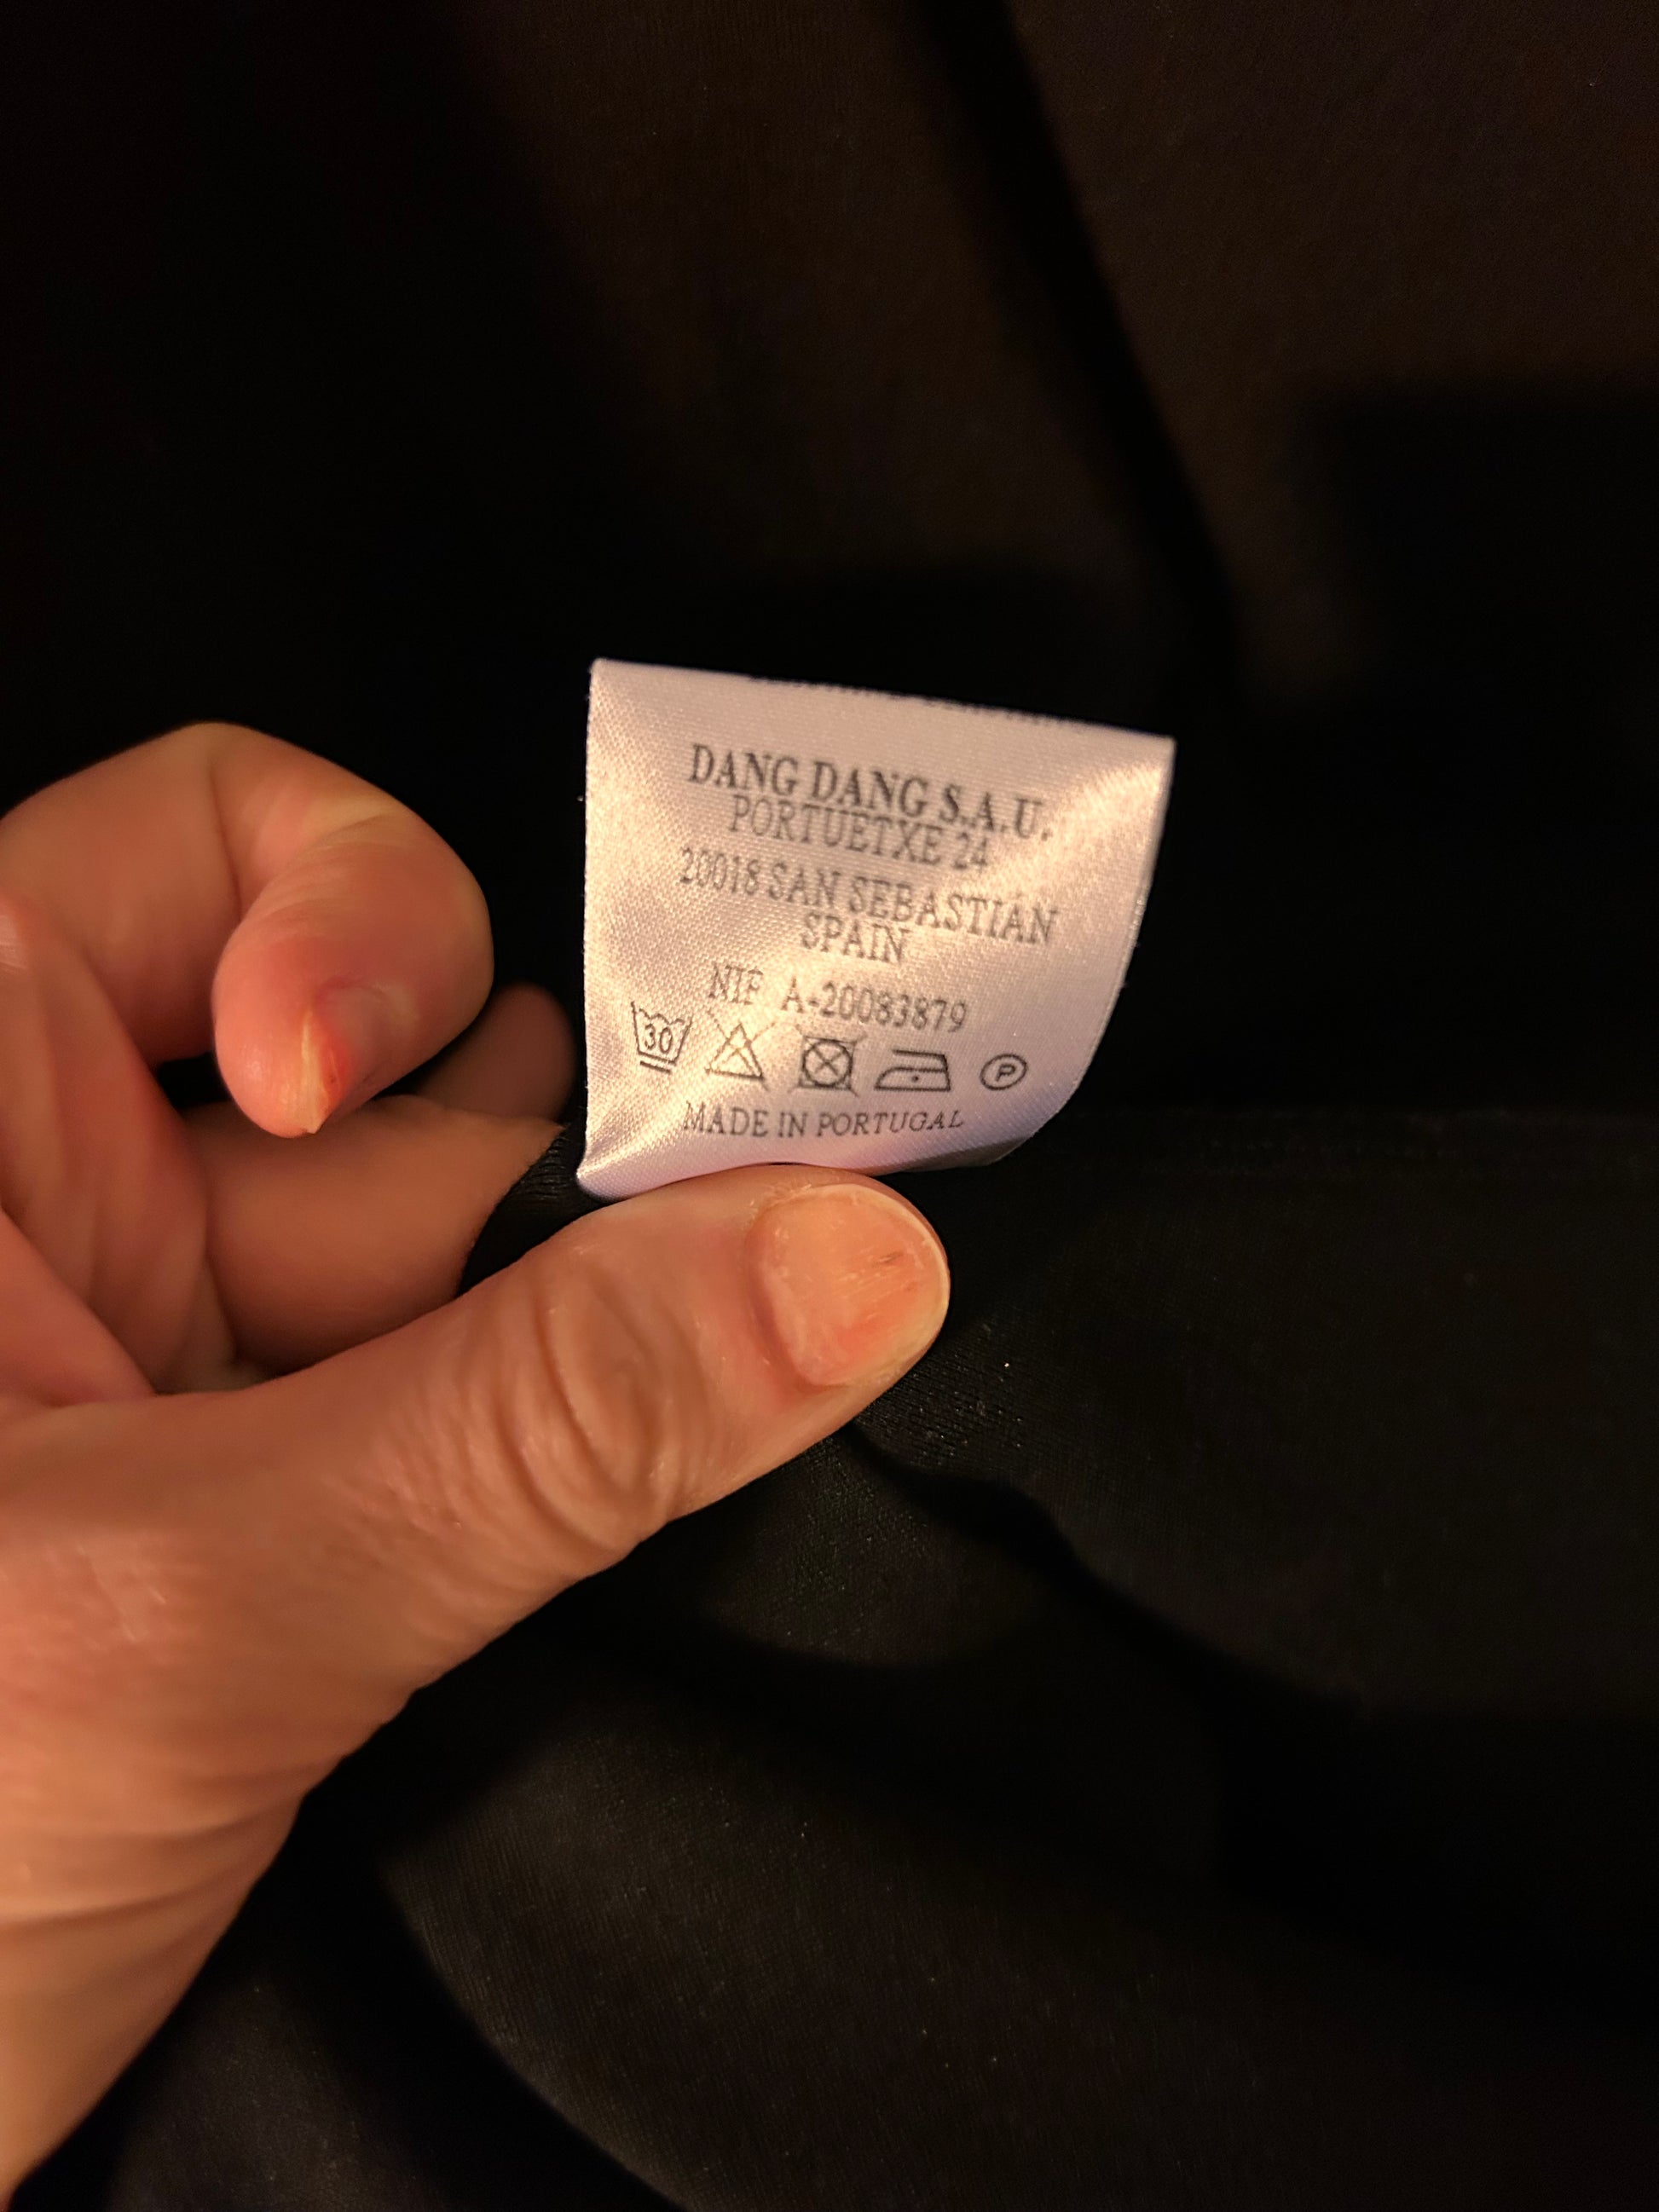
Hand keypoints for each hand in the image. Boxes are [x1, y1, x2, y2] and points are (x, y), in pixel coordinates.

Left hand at [0, 725, 948, 2189]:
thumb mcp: (177, 1610)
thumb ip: (539, 1425)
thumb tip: (853, 1258)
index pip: (221, 840)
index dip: (354, 916)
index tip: (349, 1099)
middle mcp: (68, 1202)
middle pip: (417, 1069)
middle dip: (559, 1188)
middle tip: (720, 1285)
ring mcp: (179, 1368)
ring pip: (486, 1259)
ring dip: (588, 1354)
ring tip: (630, 1460)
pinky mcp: (269, 1512)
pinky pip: (493, 1416)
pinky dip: (577, 1462)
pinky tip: (620, 1527)